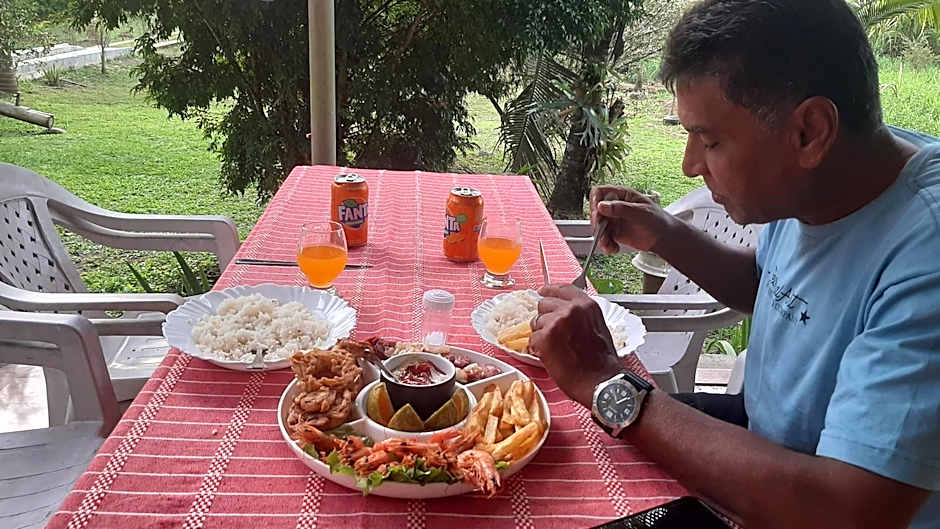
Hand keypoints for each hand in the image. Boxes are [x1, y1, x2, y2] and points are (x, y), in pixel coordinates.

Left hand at [530, 284, 623, 407]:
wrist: (600, 382)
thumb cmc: (601, 361)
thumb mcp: (597, 327)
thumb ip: (580, 315)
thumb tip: (564, 311)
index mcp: (586, 305)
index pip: (562, 289)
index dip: (550, 290)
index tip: (543, 291)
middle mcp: (571, 309)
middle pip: (544, 304)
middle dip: (545, 319)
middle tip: (555, 336)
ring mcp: (556, 322)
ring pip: (536, 322)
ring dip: (542, 335)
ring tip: (558, 349)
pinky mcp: (545, 337)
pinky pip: (533, 339)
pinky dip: (538, 349)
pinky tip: (553, 357)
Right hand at [589, 185, 673, 254]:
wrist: (664, 237)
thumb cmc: (657, 219)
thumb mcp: (640, 212)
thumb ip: (620, 208)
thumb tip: (601, 206)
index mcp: (622, 195)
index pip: (600, 192)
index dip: (595, 201)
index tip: (597, 212)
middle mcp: (615, 206)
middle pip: (595, 211)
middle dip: (597, 223)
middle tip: (602, 231)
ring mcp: (613, 220)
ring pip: (597, 226)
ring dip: (600, 237)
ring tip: (610, 245)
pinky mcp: (614, 232)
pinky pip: (603, 238)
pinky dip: (606, 245)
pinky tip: (613, 248)